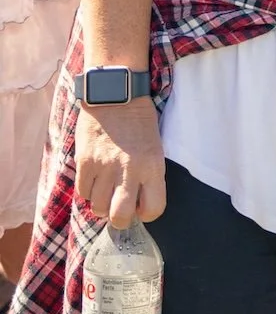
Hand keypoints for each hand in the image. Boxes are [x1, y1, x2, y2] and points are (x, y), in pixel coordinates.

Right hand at [74, 98, 165, 225]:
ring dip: (101, 204)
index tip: (142, 206)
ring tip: (106, 190)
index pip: (155, 209)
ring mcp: (105, 167)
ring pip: (98, 208)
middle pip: (120, 217)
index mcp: (153, 166)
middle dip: (120, 220)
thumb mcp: (155, 147)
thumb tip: (137, 204)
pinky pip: (83, 192)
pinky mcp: (85, 161)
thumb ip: (148, 175)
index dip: (147, 214)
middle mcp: (130, 170)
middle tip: (119, 209)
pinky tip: (94, 179)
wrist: (115, 93)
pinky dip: (88, 191)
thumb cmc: (139, 121)